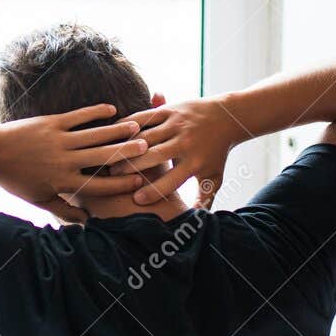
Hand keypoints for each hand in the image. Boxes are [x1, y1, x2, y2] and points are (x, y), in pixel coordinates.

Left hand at [0, 105, 147, 216]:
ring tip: (137, 127)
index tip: (140, 181)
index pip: (99, 185)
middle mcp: (65, 161)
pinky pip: (79, 117)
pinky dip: (96, 112)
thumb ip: (64, 211)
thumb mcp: (39, 200)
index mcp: (63, 182)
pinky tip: (111, 109)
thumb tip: (86, 223)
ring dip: (117, 130)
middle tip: (147, 148)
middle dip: (127, 153)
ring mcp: (59, 140)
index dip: (121, 183)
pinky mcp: (52, 123)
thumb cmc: (15, 180)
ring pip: (95, 135)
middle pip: (103, 157)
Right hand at [119, 97, 242, 206]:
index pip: (170, 182)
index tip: (136, 200)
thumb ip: (203, 201)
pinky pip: (144, 118)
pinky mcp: (170, 110)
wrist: (227, 117)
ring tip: (108, 158)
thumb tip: (194, 225)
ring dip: (124, 147)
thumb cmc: (217, 153)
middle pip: (152, 157)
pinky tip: (113, 135)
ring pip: (144, 137)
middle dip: (130, 168)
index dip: (152, 193)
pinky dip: (127, 125)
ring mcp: (176, 125)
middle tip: (111, 177)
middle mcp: (185, 143)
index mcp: (195, 162)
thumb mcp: (213, 178)